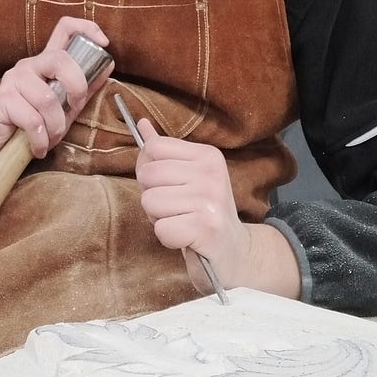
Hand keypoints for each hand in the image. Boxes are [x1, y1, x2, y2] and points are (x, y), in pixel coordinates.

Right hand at [0, 18, 111, 180]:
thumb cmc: (30, 126)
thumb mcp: (63, 108)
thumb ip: (82, 89)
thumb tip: (108, 67)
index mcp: (45, 63)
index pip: (64, 29)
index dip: (86, 28)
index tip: (103, 42)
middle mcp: (28, 65)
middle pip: (59, 59)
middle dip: (76, 88)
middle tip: (74, 109)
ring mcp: (13, 80)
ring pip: (47, 98)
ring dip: (55, 126)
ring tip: (50, 138)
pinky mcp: (3, 99)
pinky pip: (33, 120)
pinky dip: (41, 140)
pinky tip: (37, 147)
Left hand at [134, 118, 300, 299]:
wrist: (235, 254)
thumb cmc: (204, 214)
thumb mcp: (188, 178)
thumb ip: (164, 153)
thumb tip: (141, 123)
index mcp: (207, 155)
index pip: (153, 148)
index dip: (149, 171)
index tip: (169, 187)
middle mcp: (211, 172)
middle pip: (148, 175)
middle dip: (153, 197)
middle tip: (177, 210)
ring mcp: (210, 199)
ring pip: (150, 201)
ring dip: (159, 219)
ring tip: (182, 223)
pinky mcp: (206, 227)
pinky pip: (161, 229)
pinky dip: (168, 238)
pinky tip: (187, 238)